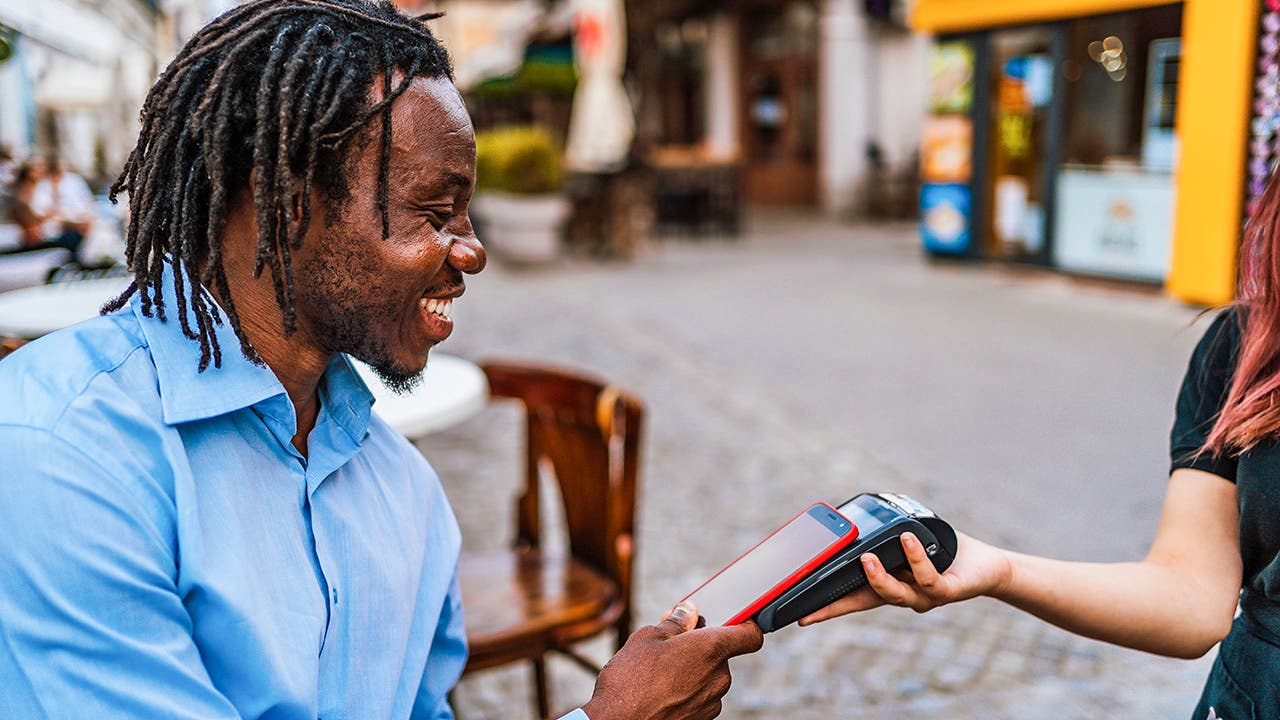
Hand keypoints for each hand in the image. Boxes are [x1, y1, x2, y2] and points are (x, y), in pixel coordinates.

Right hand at [581, 601, 763, 719]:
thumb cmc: (630, 679)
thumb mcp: (648, 637)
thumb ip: (676, 622)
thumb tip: (689, 612)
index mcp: (710, 648)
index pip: (750, 635)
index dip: (745, 625)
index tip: (734, 621)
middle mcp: (719, 676)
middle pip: (721, 654)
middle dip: (700, 646)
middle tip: (671, 642)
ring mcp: (712, 702)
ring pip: (709, 676)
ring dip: (692, 669)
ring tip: (659, 670)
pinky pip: (700, 696)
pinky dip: (687, 690)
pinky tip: (661, 690)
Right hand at [798, 531, 1012, 623]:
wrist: (987, 565)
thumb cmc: (945, 551)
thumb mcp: (907, 540)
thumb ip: (884, 536)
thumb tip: (854, 517)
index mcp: (889, 584)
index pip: (851, 597)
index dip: (826, 607)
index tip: (800, 615)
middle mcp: (903, 595)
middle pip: (863, 604)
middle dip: (835, 609)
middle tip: (810, 609)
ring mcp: (923, 597)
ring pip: (895, 594)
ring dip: (878, 578)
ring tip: (866, 558)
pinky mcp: (947, 592)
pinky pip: (927, 577)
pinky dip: (915, 557)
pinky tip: (907, 539)